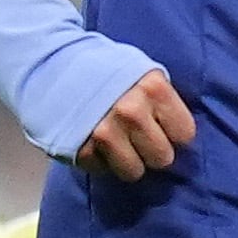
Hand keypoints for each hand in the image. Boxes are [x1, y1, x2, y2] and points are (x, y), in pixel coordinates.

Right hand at [73, 66, 196, 180]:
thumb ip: (163, 99)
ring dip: (128, 162)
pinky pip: (104, 171)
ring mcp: (104, 131)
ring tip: (119, 144)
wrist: (53, 65)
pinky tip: (96, 142)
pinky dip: (101, 162)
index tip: (163, 128)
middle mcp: (131, 110)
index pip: (185, 134)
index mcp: (153, 88)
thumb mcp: (142, 72)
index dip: (174, 133)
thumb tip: (183, 134)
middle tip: (139, 138)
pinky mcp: (81, 149)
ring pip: (135, 172)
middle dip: (153, 151)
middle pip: (162, 158)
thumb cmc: (106, 70)